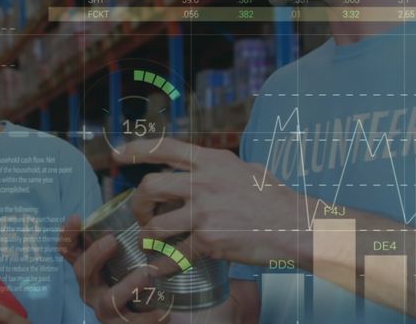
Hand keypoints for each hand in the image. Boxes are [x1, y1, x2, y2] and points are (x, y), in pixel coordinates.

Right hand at [58, 215, 164, 322]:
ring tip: (146, 274)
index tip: (76, 217)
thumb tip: (138, 204)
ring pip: (108, 300)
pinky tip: (164, 312)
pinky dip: (149, 317)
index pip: (69, 250)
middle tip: (114, 240)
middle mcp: (91, 288)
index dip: (68, 235)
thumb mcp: (128, 254)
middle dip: (95, 254)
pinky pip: (132, 323)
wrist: (149, 313)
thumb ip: (125, 236)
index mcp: (89, 268)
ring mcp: (104, 310)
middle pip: (81, 271)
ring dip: (127, 285)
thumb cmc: (138, 277)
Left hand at [114, 139, 304, 267]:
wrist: (297, 226)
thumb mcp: (246, 169)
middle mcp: (203, 182)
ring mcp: (204, 210)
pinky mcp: (208, 238)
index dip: (137, 150)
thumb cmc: (276, 199)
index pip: (165, 147)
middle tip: (143, 215)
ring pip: (156, 224)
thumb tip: (205, 166)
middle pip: (149, 187)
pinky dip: (163, 263)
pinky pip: (174, 253)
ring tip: (151, 243)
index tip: (118, 154)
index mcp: (211, 161)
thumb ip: (219, 167)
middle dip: (138, 204)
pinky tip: (161, 268)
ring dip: (148, 237)